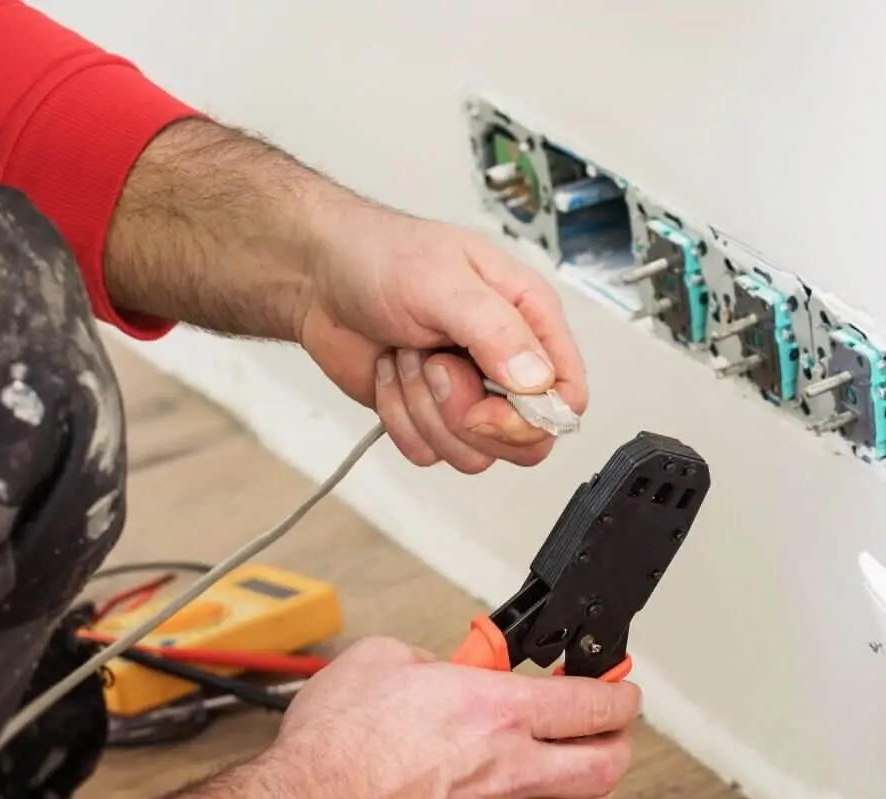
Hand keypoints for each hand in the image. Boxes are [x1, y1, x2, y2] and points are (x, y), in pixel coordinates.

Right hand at [267, 636, 638, 798]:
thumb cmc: (334, 748)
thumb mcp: (383, 661)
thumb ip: (429, 662)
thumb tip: (435, 671)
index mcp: (497, 713)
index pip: (594, 705)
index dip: (620, 695)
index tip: (620, 689)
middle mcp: (508, 770)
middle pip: (605, 769)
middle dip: (620, 747)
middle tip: (612, 733)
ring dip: (588, 790)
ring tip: (581, 771)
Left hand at [297, 201, 587, 472]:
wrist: (317, 275)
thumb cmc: (381, 257)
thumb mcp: (444, 282)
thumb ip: (497, 331)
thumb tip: (538, 381)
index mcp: (530, 321)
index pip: (568, 397)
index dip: (533, 418)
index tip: (485, 404)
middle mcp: (508, 362)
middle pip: (526, 440)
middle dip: (468, 417)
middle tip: (435, 368)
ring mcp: (470, 394)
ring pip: (474, 453)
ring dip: (424, 410)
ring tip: (407, 357)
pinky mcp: (430, 416)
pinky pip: (430, 454)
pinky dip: (399, 419)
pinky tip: (389, 374)